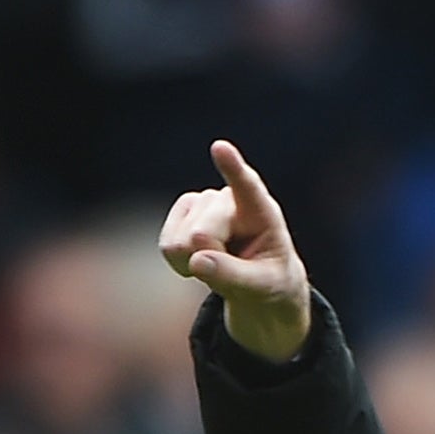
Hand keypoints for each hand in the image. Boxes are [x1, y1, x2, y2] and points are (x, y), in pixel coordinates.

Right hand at [158, 140, 310, 361]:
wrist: (256, 280)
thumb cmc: (267, 279)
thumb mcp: (261, 286)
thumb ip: (232, 276)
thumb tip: (197, 261)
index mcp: (261, 211)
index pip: (246, 186)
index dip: (232, 167)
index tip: (220, 147)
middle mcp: (229, 199)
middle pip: (201, 235)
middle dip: (209, 260)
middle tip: (232, 269)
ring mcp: (203, 202)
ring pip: (180, 242)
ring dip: (195, 263)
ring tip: (219, 263)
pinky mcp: (183, 212)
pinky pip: (167, 245)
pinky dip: (180, 263)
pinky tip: (200, 260)